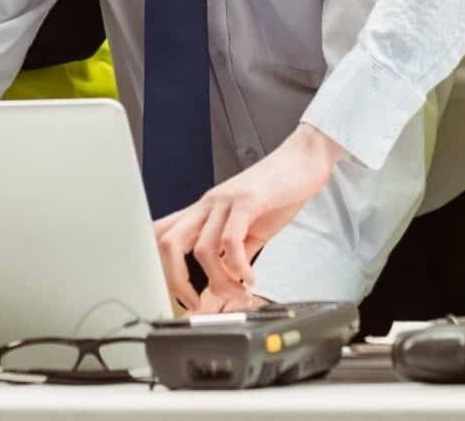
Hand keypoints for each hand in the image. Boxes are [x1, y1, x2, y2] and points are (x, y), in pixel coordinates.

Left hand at [153, 123, 344, 308]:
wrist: (301, 160)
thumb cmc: (276, 192)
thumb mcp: (250, 231)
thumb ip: (235, 259)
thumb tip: (226, 292)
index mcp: (204, 211)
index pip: (163, 234)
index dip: (162, 269)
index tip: (184, 297)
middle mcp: (208, 204)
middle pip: (168, 242)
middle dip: (177, 281)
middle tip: (198, 304)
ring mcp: (224, 200)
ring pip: (202, 249)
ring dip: (221, 282)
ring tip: (240, 291)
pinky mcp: (246, 200)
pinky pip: (231, 240)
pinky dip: (239, 267)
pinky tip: (250, 276)